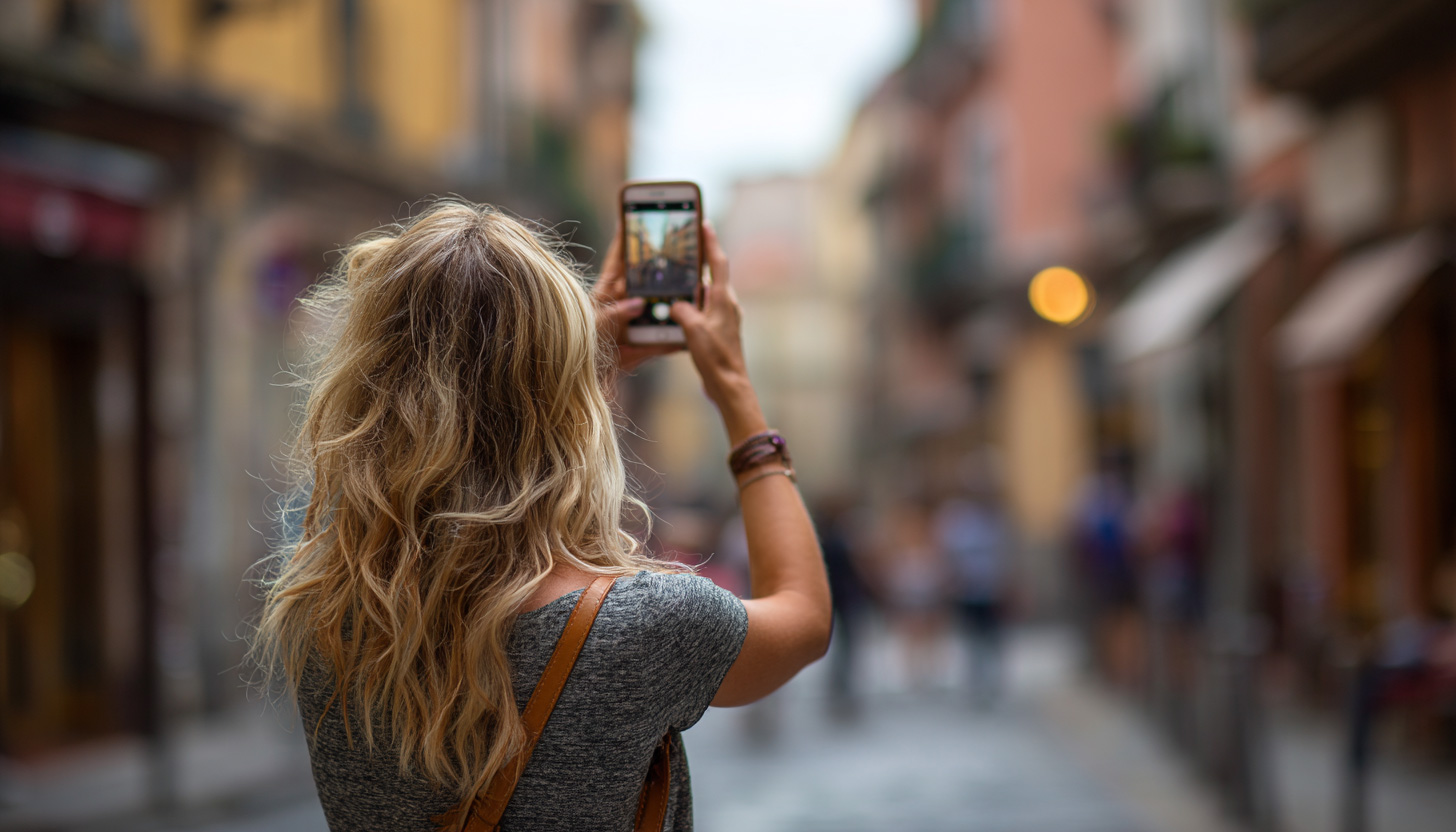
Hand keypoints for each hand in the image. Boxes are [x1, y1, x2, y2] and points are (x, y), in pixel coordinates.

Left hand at [592, 224, 681, 373]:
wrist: (581, 383)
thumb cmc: (576, 348)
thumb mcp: (593, 327)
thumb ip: (614, 314)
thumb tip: (637, 304)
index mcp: (604, 295)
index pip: (616, 261)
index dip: (625, 239)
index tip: (633, 216)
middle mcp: (620, 307)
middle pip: (643, 281)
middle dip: (660, 268)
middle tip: (679, 250)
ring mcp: (632, 326)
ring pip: (658, 309)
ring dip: (674, 301)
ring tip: (694, 287)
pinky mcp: (641, 348)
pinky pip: (663, 340)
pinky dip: (676, 337)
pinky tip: (692, 331)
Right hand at [670, 222, 766, 441]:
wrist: (729, 384)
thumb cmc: (714, 357)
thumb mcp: (693, 330)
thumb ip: (682, 311)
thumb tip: (676, 305)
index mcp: (722, 299)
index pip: (717, 262)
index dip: (710, 242)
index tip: (704, 223)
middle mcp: (727, 305)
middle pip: (714, 274)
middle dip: (702, 259)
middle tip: (689, 243)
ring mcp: (725, 317)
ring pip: (708, 292)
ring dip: (696, 282)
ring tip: (681, 274)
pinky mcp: (720, 330)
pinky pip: (705, 308)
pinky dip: (694, 302)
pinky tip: (682, 307)